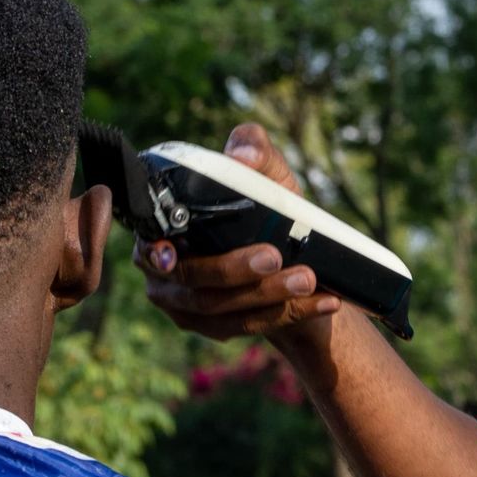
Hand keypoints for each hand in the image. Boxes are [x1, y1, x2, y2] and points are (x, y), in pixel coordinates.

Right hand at [136, 123, 341, 339]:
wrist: (293, 256)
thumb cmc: (266, 206)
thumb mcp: (266, 172)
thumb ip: (252, 147)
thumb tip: (242, 157)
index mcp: (162, 232)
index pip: (151, 246)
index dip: (158, 253)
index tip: (173, 254)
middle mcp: (165, 276)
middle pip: (193, 281)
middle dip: (234, 270)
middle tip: (274, 255)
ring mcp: (189, 309)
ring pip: (223, 311)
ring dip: (268, 296)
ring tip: (308, 279)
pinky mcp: (218, 329)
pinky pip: (252, 326)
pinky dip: (291, 313)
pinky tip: (324, 300)